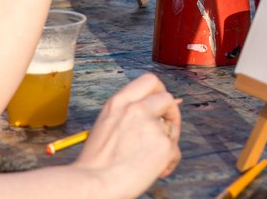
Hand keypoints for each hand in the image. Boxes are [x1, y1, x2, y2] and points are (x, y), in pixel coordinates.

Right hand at [72, 74, 181, 197]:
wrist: (91, 186)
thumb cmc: (94, 164)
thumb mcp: (106, 126)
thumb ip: (128, 116)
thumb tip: (155, 114)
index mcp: (118, 103)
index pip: (149, 81)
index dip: (159, 91)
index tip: (159, 104)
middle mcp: (136, 109)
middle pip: (168, 99)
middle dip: (172, 114)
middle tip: (166, 131)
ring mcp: (152, 126)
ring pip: (172, 130)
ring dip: (166, 144)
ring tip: (150, 162)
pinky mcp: (164, 145)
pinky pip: (175, 153)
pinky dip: (168, 163)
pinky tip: (155, 172)